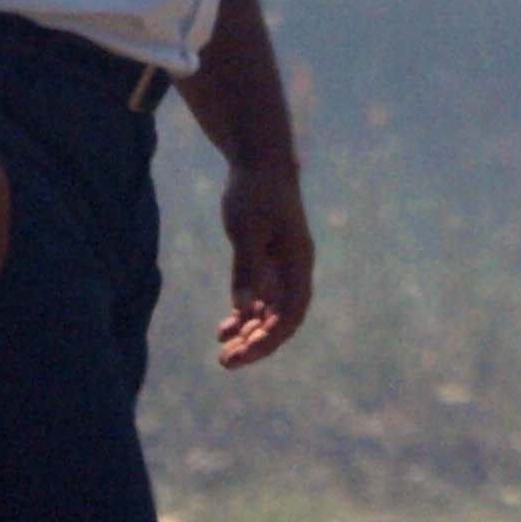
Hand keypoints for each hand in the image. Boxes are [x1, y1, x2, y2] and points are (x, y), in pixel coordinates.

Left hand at [218, 157, 312, 368]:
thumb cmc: (253, 192)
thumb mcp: (246, 230)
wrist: (258, 160)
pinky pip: (260, 297)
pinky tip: (224, 328)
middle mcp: (294, 269)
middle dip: (256, 344)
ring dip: (249, 333)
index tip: (244, 354)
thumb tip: (243, 307)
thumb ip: (246, 268)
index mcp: (297, 263)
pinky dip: (244, 314)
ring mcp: (282, 266)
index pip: (290, 315)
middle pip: (280, 320)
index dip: (270, 339)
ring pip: (270, 312)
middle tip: (226, 362)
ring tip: (224, 352)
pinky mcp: (267, 260)